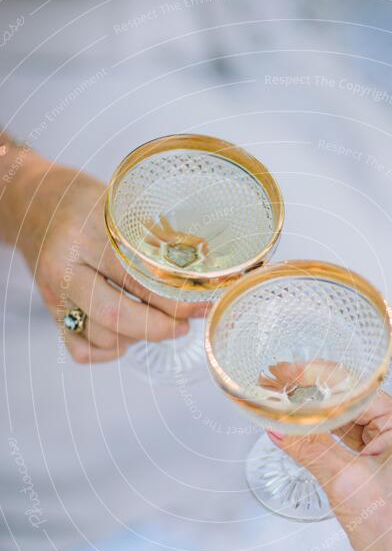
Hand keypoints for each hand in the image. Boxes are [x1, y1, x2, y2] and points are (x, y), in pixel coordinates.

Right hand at [10, 155, 207, 362]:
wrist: (32, 201)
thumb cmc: (83, 200)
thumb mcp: (117, 203)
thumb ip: (150, 233)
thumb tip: (201, 268)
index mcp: (86, 232)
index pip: (138, 277)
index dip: (175, 298)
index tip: (201, 304)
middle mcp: (65, 265)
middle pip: (117, 314)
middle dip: (160, 327)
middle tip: (184, 326)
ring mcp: (54, 292)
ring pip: (101, 335)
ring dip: (138, 338)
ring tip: (158, 324)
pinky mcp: (49, 309)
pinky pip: (80, 349)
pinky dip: (109, 350)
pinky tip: (126, 335)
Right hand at [267, 391, 391, 550]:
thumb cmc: (391, 528)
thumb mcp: (344, 481)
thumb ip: (309, 448)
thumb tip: (274, 426)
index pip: (355, 389)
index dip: (314, 378)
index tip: (281, 372)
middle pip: (350, 402)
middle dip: (310, 396)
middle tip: (272, 383)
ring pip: (346, 423)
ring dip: (314, 418)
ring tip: (278, 406)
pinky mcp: (382, 469)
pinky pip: (348, 444)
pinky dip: (322, 440)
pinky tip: (296, 433)